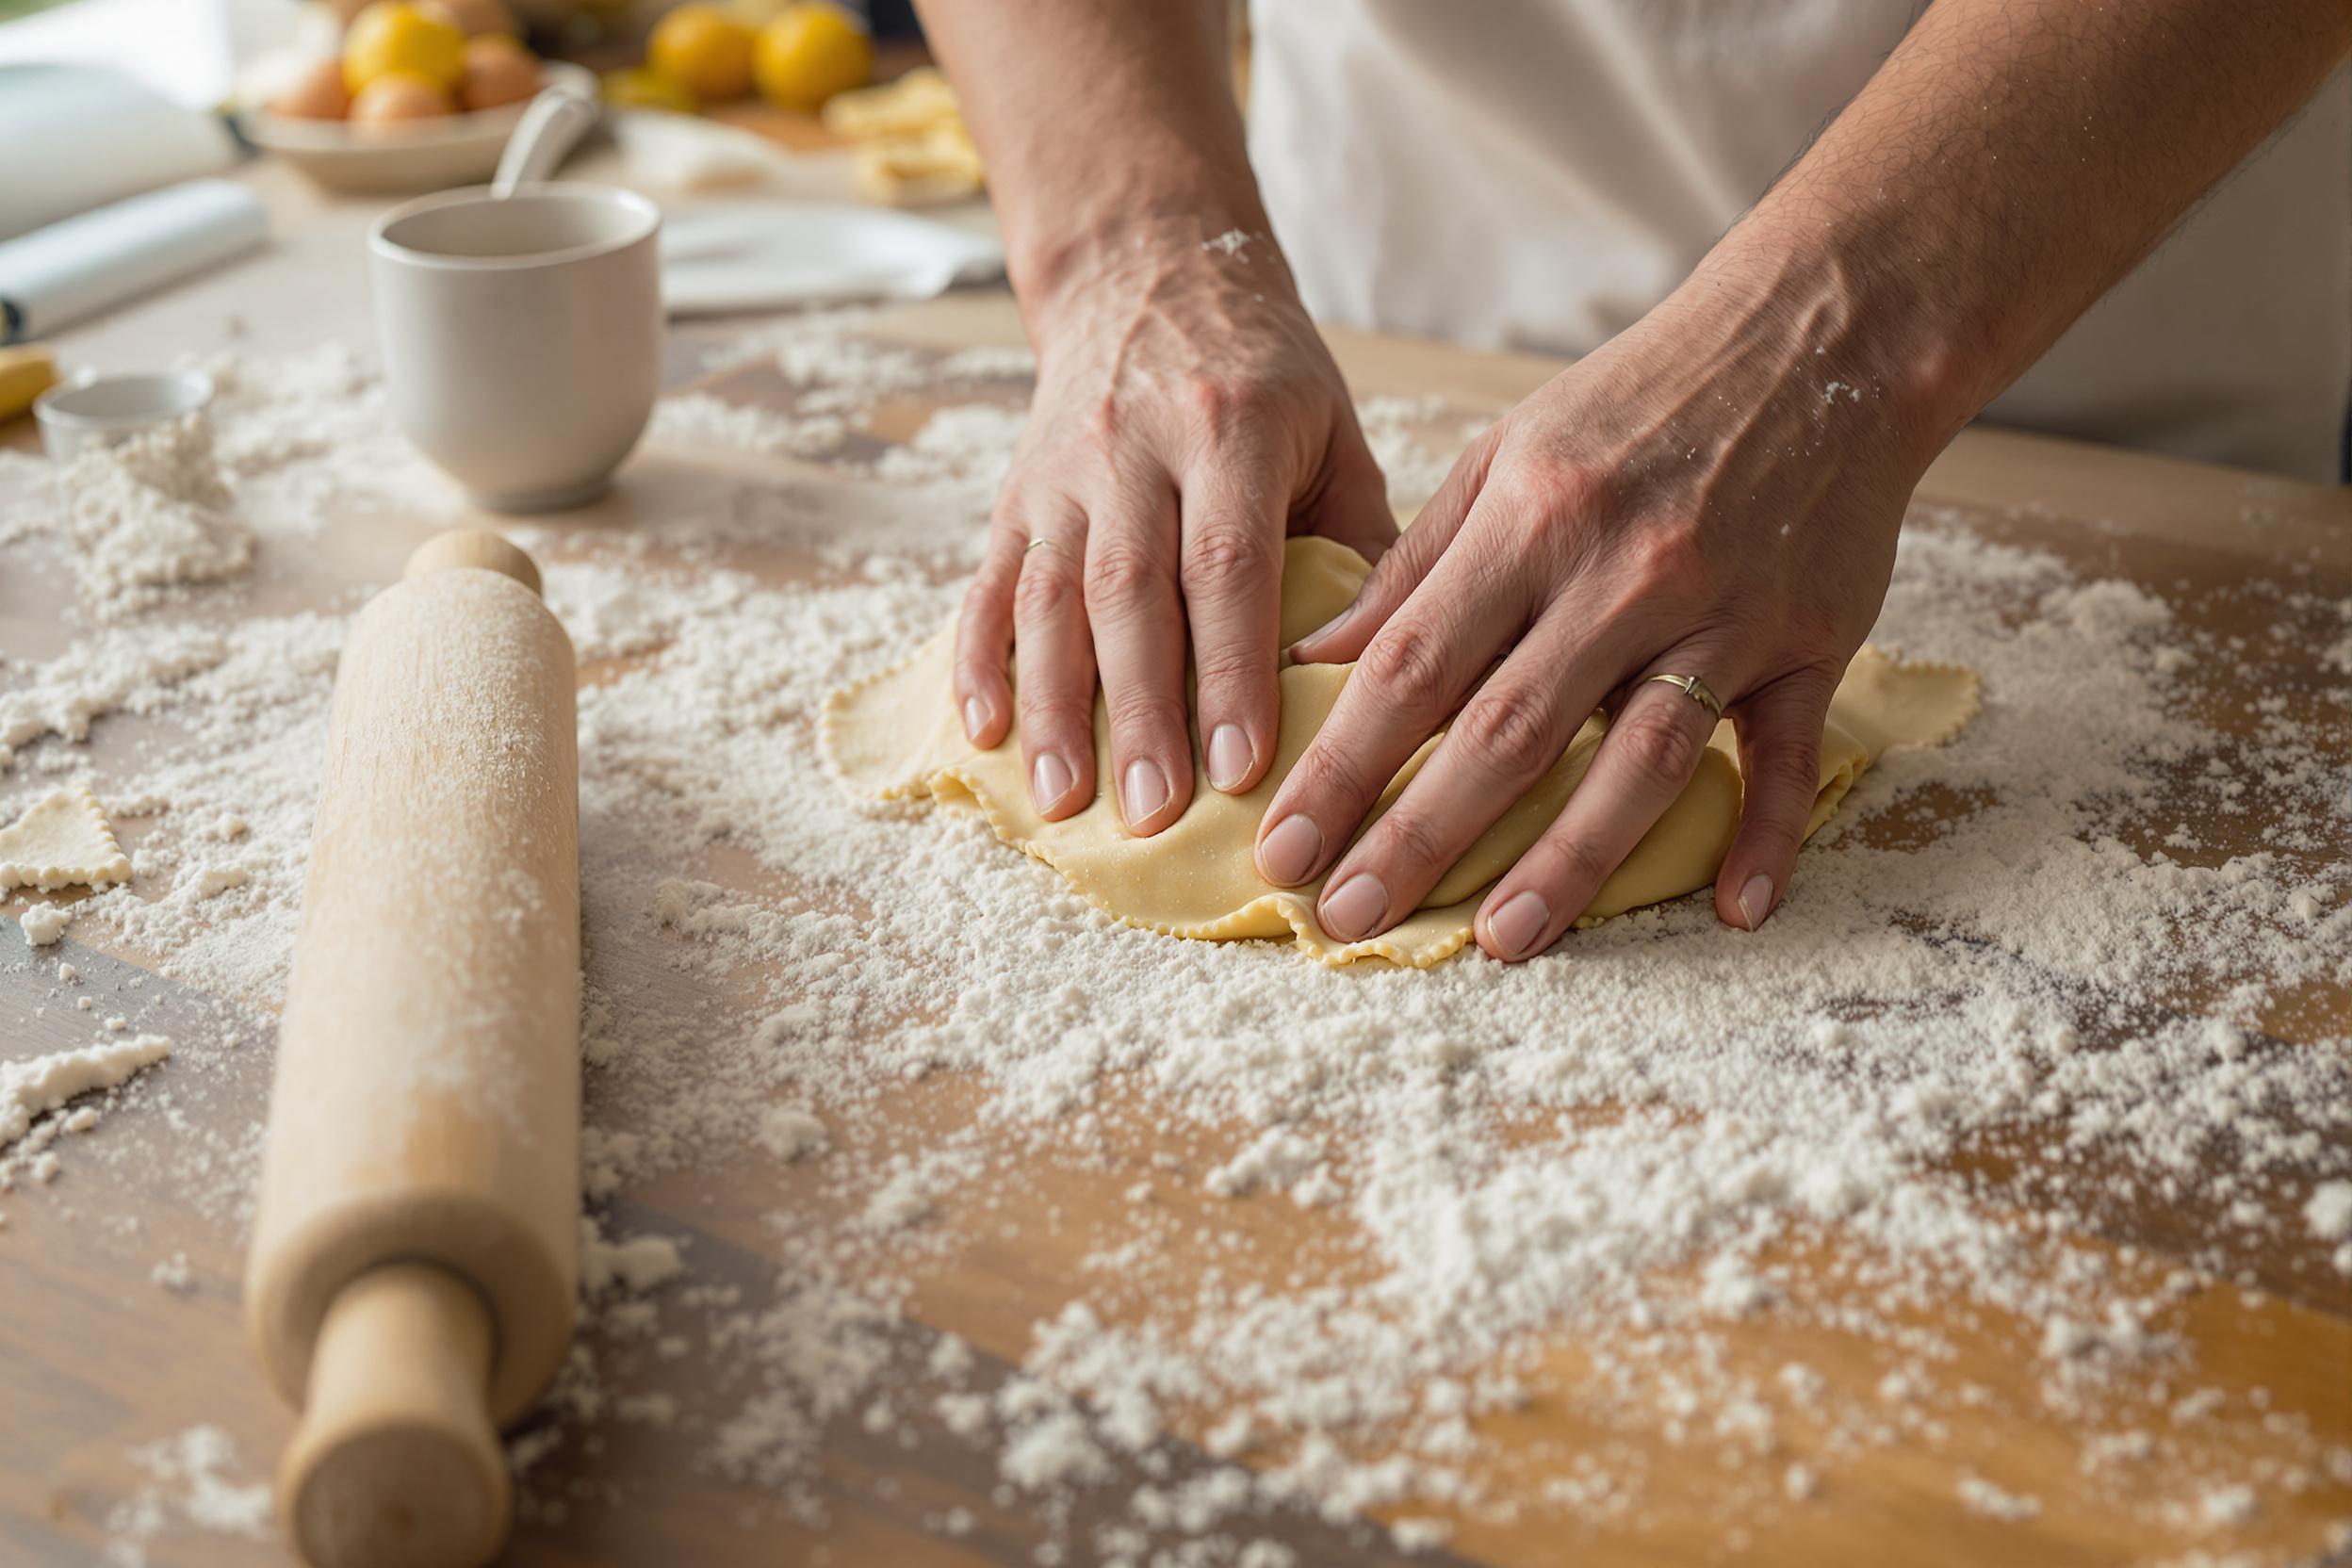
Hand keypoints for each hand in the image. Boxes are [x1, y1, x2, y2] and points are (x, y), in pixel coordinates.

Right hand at [954, 226, 1395, 833]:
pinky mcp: (1013, 494)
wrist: (1148, 274)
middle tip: (1154, 813)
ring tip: (1065, 801)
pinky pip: (987, 585)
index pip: (1228, 563)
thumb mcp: (1332, 431)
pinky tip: (986, 734)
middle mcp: (1135, 448)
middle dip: (1141, 712)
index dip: (1231, 668)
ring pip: (1049, 598)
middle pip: (1131, 595)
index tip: (1243, 766)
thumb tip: (1392, 676)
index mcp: (1232, 429)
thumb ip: (1363, 541)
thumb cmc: (1265, 375)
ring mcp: (1062, 472)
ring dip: (1054, 706)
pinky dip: (979, 662)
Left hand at [1254, 253, 1936, 958]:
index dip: (1340, 764)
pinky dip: (1768, 831)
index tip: (1283, 847)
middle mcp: (1623, 571)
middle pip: (1509, 728)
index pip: (1413, 664)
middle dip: (1418, 833)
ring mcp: (1724, 612)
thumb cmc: (1638, 402)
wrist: (1817, 337)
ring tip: (1499, 941)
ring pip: (1640, 759)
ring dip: (1568, 861)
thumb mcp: (1505, 455)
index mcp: (1533, 518)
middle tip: (1348, 918)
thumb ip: (1415, 564)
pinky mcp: (1812, 641)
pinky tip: (1735, 909)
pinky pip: (1788, 752)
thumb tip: (1316, 661)